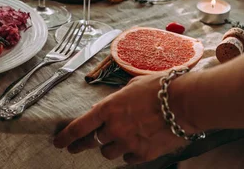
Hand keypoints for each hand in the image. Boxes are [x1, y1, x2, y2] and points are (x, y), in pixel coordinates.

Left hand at [53, 75, 192, 164]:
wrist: (185, 103)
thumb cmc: (161, 88)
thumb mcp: (133, 85)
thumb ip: (118, 97)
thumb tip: (112, 103)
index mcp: (108, 108)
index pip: (79, 127)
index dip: (66, 136)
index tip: (59, 142)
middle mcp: (114, 128)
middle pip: (92, 141)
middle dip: (84, 144)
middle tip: (77, 147)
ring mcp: (128, 143)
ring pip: (108, 153)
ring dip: (109, 147)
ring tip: (116, 140)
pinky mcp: (144, 154)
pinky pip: (128, 159)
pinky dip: (128, 154)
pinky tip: (134, 146)